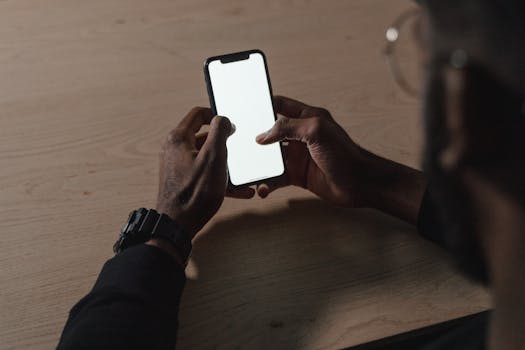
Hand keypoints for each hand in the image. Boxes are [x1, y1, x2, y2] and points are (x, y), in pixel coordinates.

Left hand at [156, 107, 254, 239]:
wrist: (178, 225)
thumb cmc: (195, 192)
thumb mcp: (214, 156)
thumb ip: (219, 131)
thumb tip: (222, 119)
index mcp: (179, 138)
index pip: (198, 114)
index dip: (216, 115)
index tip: (231, 124)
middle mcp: (175, 149)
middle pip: (203, 136)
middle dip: (224, 142)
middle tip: (239, 148)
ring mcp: (177, 165)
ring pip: (206, 157)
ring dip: (225, 163)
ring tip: (242, 172)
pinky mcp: (182, 180)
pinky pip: (204, 173)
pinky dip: (220, 178)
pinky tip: (239, 190)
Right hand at [255, 96, 368, 206]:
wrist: (359, 184)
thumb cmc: (345, 154)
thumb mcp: (316, 131)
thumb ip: (288, 127)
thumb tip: (264, 134)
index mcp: (307, 117)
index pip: (280, 105)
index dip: (263, 106)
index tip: (247, 110)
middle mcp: (301, 135)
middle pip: (271, 132)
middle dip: (255, 137)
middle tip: (240, 143)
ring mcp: (298, 155)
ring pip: (271, 157)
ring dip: (259, 164)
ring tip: (248, 170)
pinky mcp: (298, 174)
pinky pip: (277, 177)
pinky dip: (268, 182)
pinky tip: (263, 187)